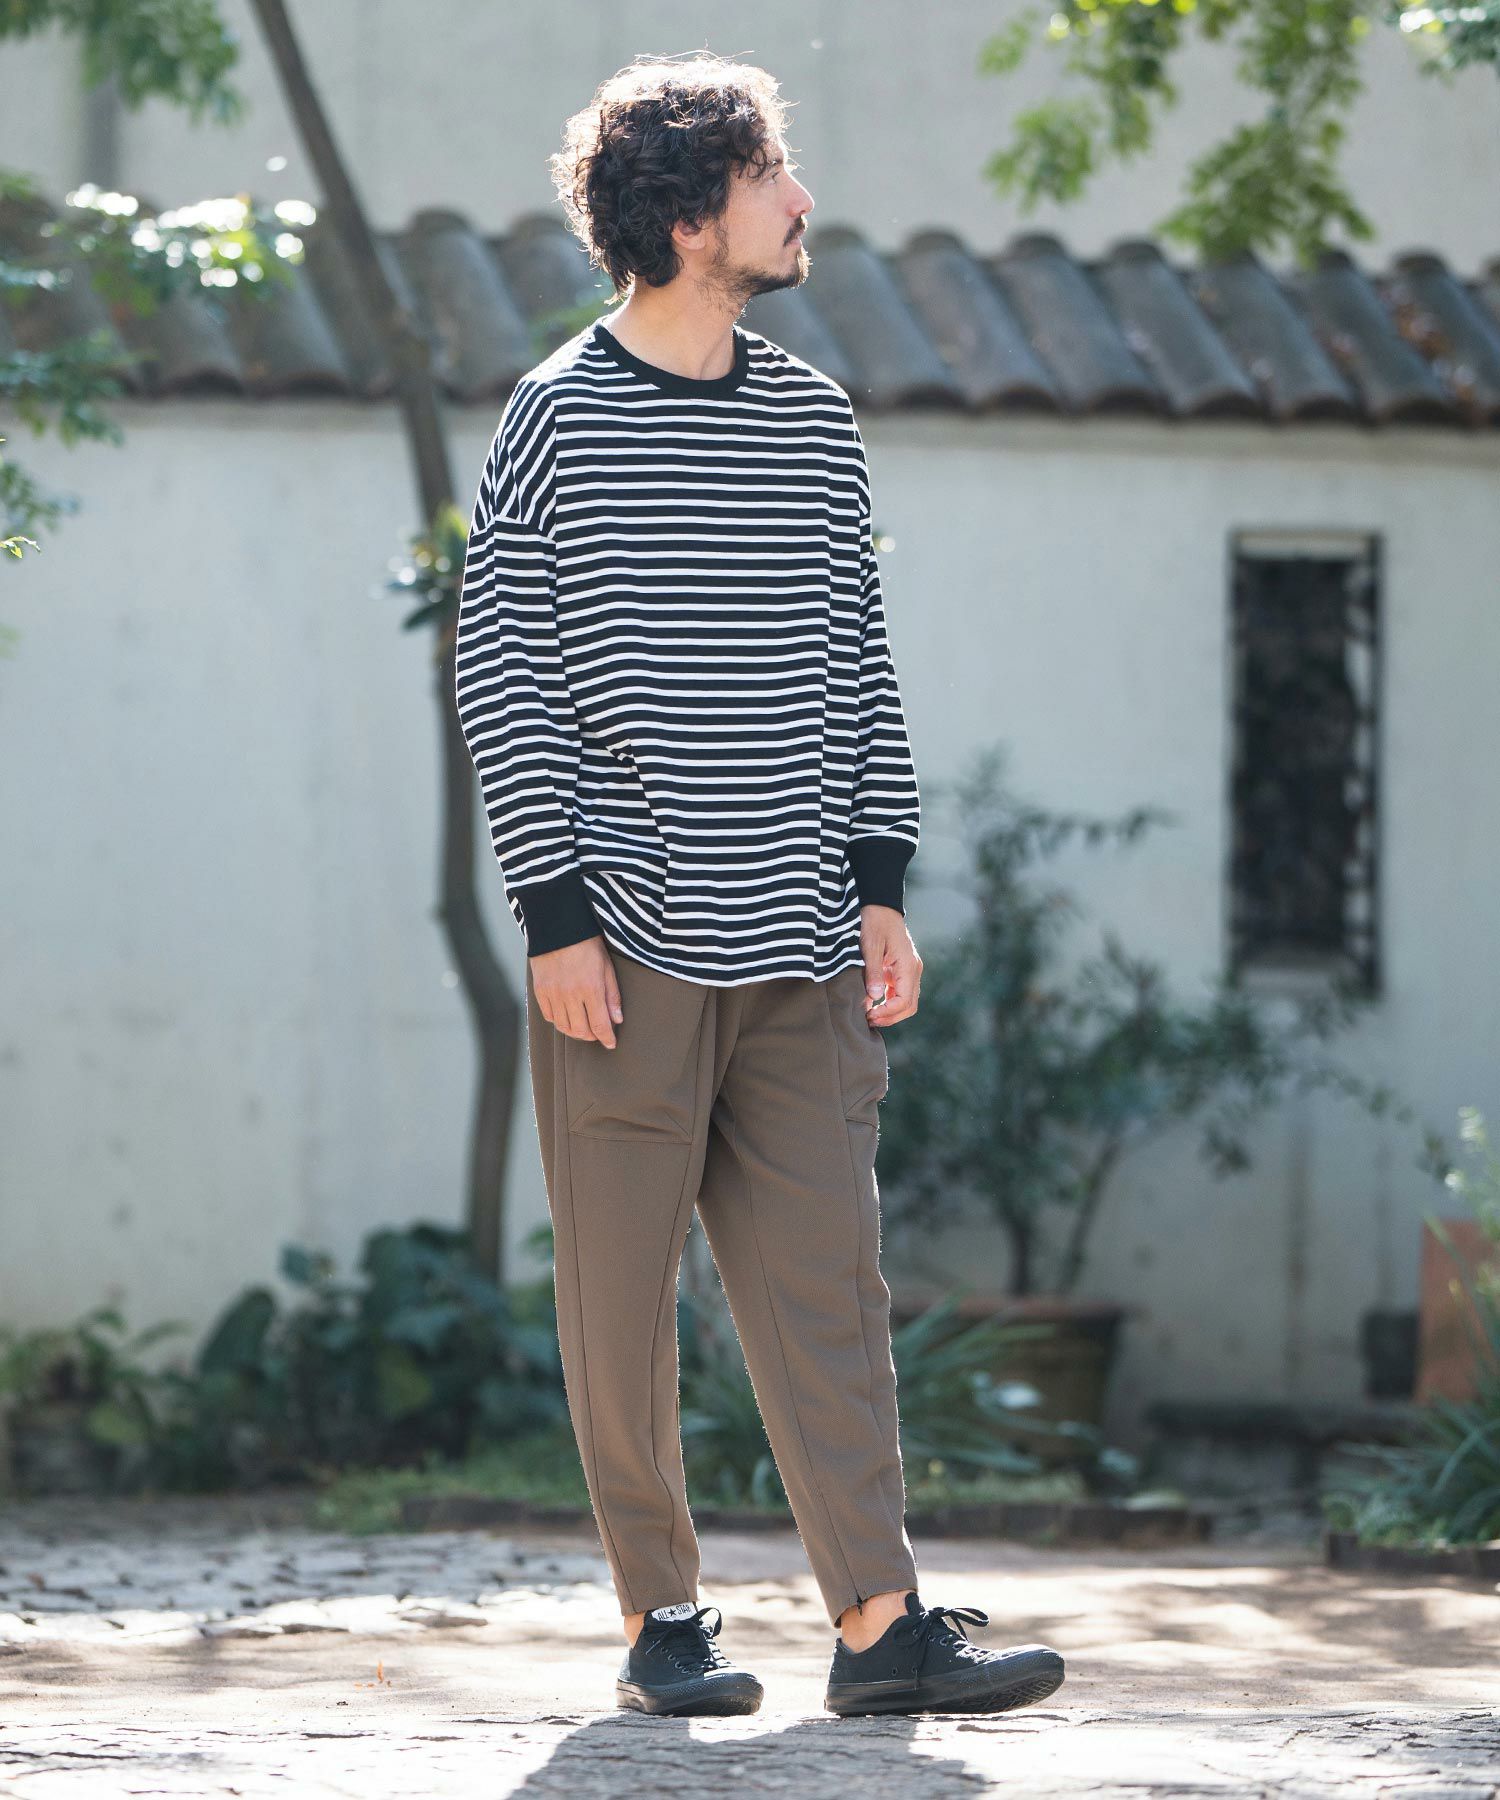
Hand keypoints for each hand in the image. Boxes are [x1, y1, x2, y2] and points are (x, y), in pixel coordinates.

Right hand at [529, 936, 624, 1047]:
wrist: (558, 927)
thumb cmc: (586, 944)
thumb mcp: (607, 966)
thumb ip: (612, 995)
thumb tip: (616, 1020)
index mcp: (591, 988)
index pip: (600, 1024)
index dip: (606, 1038)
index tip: (611, 1044)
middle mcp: (571, 994)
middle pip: (581, 1030)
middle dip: (592, 1036)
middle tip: (597, 1033)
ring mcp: (553, 994)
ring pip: (564, 1027)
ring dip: (575, 1032)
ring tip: (583, 1028)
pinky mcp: (540, 991)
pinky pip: (549, 1016)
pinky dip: (559, 1021)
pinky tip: (567, 1017)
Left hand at [859, 905, 921, 1025]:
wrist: (880, 906)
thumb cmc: (874, 922)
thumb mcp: (870, 946)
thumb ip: (872, 971)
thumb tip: (874, 997)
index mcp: (908, 965)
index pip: (905, 1000)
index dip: (888, 1012)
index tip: (870, 1015)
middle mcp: (913, 970)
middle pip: (909, 1005)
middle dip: (891, 1017)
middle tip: (869, 1020)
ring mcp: (909, 970)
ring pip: (906, 1001)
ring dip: (890, 1011)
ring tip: (869, 1015)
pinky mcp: (902, 969)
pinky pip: (899, 992)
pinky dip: (888, 1001)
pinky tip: (873, 1003)